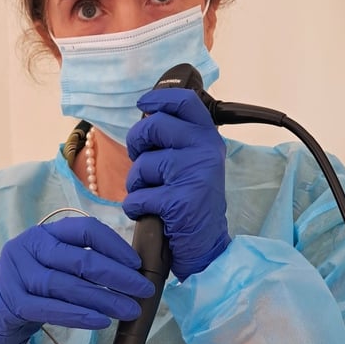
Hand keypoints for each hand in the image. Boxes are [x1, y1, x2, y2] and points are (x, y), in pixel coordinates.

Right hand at [0, 216, 154, 343]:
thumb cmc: (37, 284)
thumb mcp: (55, 262)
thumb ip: (83, 259)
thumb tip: (133, 271)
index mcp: (45, 232)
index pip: (85, 230)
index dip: (114, 246)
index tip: (137, 264)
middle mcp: (29, 247)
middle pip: (81, 260)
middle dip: (118, 276)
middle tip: (144, 291)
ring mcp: (19, 274)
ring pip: (69, 286)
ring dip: (105, 299)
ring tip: (130, 310)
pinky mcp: (15, 302)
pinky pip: (53, 309)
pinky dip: (80, 316)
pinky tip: (102, 322)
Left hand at [123, 88, 230, 281]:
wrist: (207, 245)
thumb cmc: (194, 202)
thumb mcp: (194, 162)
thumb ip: (177, 139)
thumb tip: (146, 116)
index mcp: (207, 138)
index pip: (184, 101)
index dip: (159, 98)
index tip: (144, 104)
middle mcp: (204, 150)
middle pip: (152, 126)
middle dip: (136, 145)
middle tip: (142, 163)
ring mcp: (193, 174)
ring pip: (141, 165)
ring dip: (137, 184)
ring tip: (152, 195)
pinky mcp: (178, 201)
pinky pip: (138, 196)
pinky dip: (136, 208)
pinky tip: (151, 214)